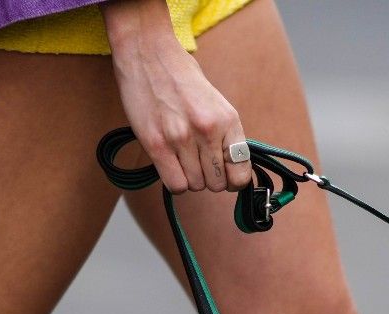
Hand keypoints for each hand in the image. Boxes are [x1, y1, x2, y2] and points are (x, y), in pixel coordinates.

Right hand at [103, 0, 251, 192]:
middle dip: (209, 178)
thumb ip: (223, 133)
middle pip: (216, 183)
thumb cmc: (180, 76)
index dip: (233, 180)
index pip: (241, 170)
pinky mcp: (157, 145)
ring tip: (180, 157)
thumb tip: (230, 167)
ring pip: (195, 185)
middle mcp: (208, 130)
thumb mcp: (214, 101)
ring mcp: (182, 139)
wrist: (148, 53)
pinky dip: (174, 180)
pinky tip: (169, 164)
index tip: (225, 176)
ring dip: (189, 177)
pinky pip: (175, 184)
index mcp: (227, 118)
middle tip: (198, 163)